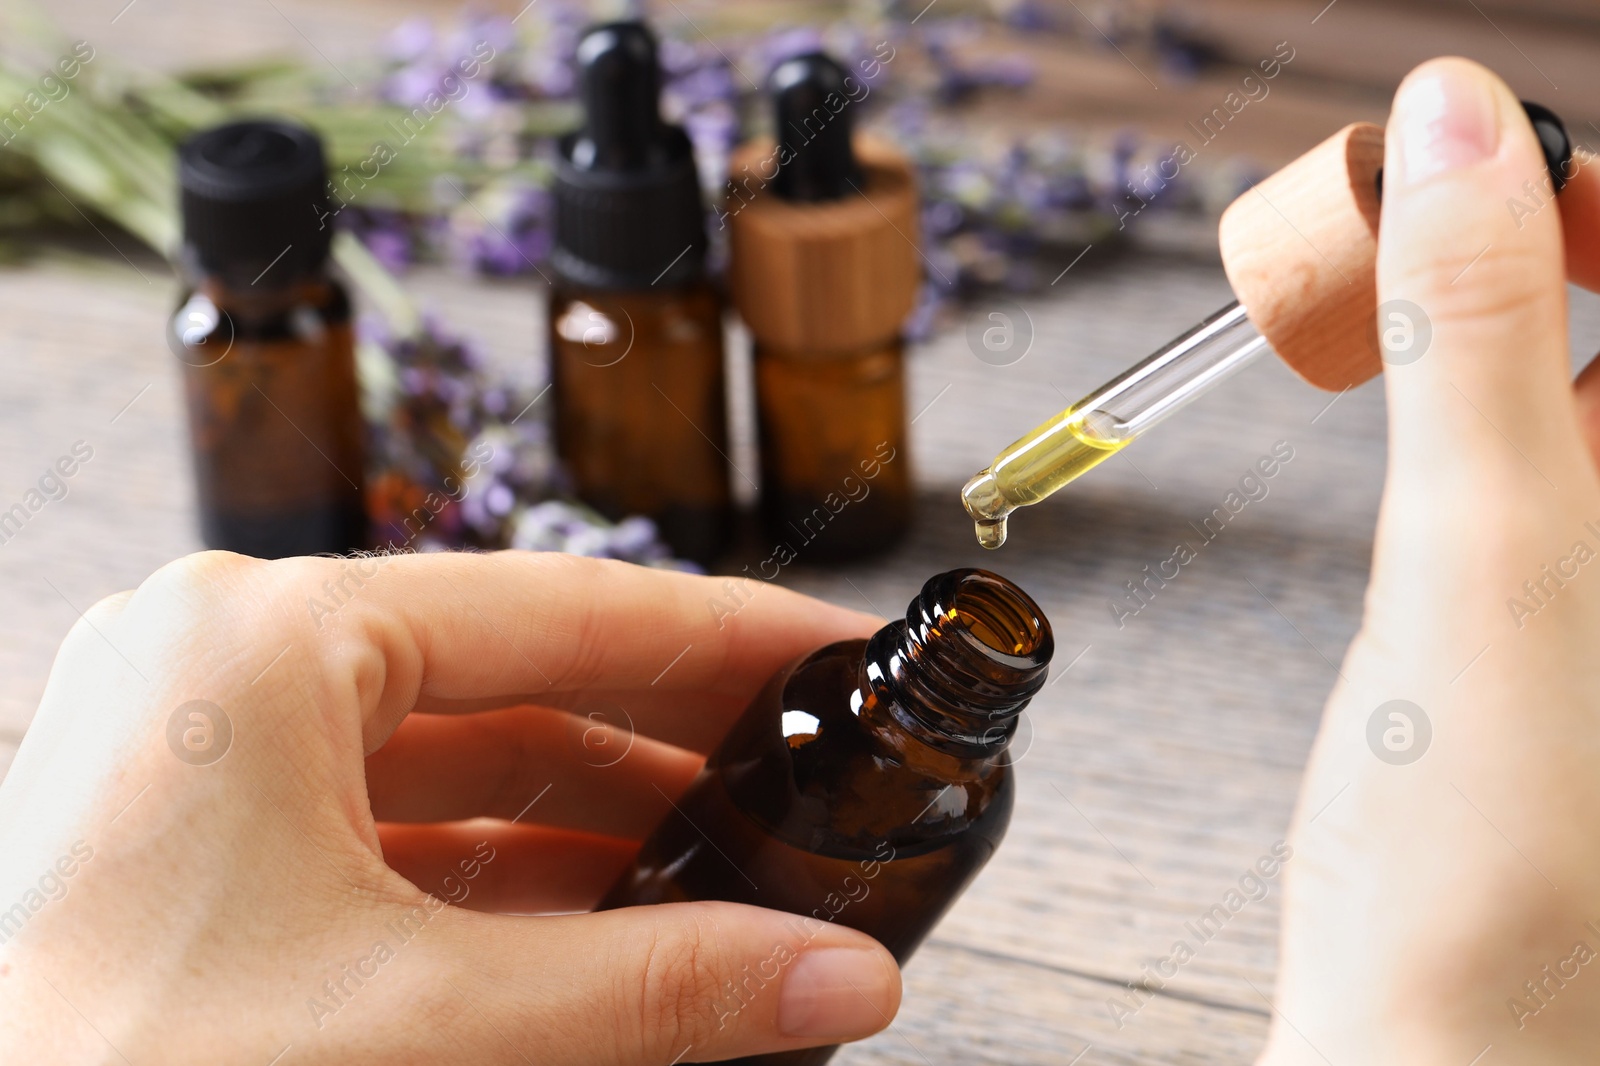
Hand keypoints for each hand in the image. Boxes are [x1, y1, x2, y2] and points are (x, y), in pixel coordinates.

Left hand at [0, 550, 899, 1062]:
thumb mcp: (431, 1030)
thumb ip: (659, 992)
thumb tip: (839, 976)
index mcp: (261, 645)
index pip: (561, 610)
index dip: (725, 638)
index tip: (834, 652)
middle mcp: (220, 666)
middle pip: (512, 681)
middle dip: (669, 745)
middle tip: (810, 770)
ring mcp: (197, 750)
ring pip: (450, 764)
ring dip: (594, 827)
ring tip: (733, 873)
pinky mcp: (193, 840)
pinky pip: (387, 831)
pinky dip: (502, 880)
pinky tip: (608, 926)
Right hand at [1262, 59, 1599, 1063]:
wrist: (1441, 1026)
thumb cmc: (1494, 846)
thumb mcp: (1487, 552)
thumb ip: (1477, 330)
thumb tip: (1458, 114)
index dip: (1583, 188)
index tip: (1465, 151)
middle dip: (1529, 226)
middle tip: (1397, 189)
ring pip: (1569, 357)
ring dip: (1486, 285)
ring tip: (1374, 255)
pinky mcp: (1563, 584)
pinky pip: (1531, 424)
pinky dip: (1460, 367)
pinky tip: (1399, 369)